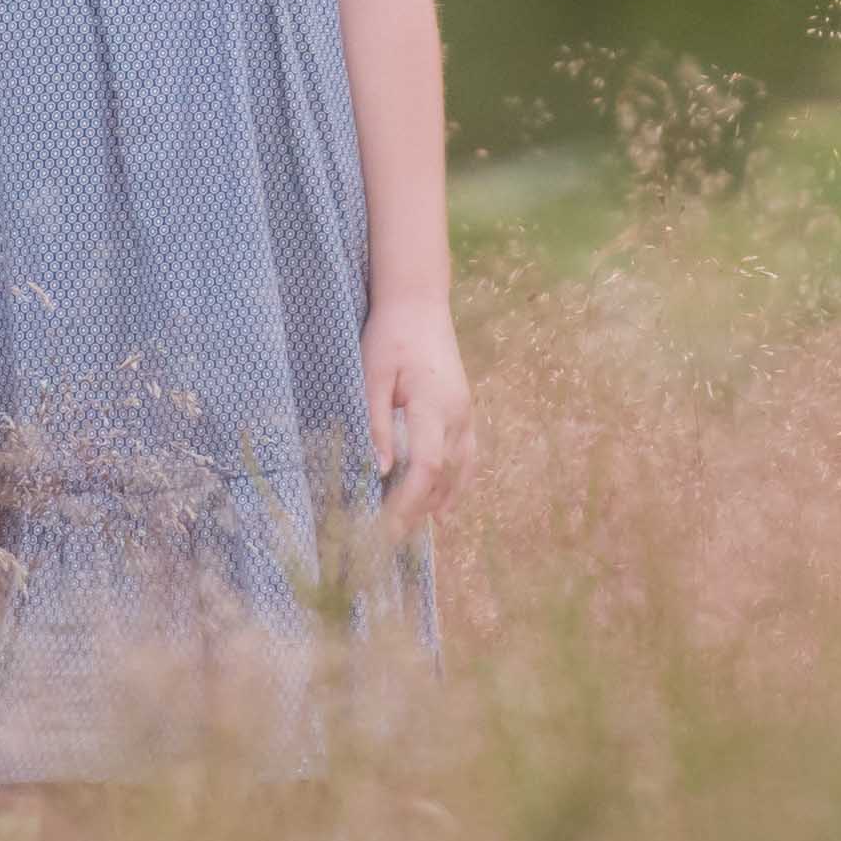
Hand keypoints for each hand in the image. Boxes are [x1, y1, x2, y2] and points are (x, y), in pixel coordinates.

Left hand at [359, 294, 471, 522]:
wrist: (419, 302)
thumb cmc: (390, 334)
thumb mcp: (373, 374)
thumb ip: (377, 422)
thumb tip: (382, 470)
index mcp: (434, 404)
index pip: (427, 467)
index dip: (408, 503)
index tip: (386, 527)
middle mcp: (458, 413)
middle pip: (444, 476)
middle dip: (418, 510)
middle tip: (389, 538)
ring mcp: (466, 412)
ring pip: (460, 469)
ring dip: (439, 501)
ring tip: (416, 529)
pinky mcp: (465, 409)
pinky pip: (468, 456)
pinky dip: (457, 483)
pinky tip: (445, 507)